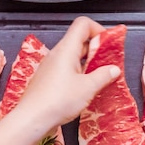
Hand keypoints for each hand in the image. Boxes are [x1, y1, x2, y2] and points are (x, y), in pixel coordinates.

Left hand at [14, 16, 120, 130]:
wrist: (31, 119)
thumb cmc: (58, 101)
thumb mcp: (88, 88)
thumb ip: (103, 75)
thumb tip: (113, 69)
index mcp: (66, 49)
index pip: (83, 24)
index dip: (98, 29)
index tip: (109, 44)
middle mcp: (56, 54)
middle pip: (79, 40)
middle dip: (96, 49)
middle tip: (108, 63)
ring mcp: (50, 66)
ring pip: (73, 56)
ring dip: (88, 63)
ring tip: (99, 77)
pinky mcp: (47, 79)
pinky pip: (66, 68)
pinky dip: (78, 73)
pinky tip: (84, 88)